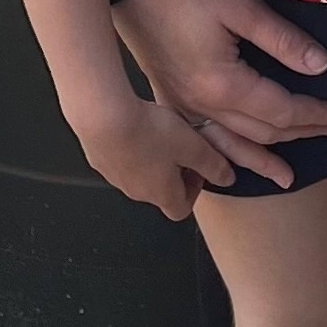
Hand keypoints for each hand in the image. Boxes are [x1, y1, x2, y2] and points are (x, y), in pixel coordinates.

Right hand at [71, 93, 236, 222]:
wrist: (103, 117)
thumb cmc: (147, 133)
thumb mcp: (193, 146)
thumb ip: (213, 164)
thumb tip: (227, 177)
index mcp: (161, 194)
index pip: (180, 209)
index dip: (193, 191)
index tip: (198, 169)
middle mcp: (136, 191)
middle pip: (160, 191)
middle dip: (175, 172)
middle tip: (181, 146)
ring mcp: (115, 177)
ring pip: (140, 174)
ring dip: (153, 158)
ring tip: (159, 132)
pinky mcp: (100, 159)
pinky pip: (121, 159)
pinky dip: (132, 148)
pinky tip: (137, 125)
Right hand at [112, 0, 326, 183]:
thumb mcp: (240, 6)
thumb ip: (282, 40)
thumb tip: (322, 66)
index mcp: (223, 85)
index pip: (281, 111)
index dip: (315, 114)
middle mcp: (201, 105)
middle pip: (260, 132)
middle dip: (300, 134)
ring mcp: (181, 104)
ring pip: (229, 144)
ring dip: (261, 159)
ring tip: (284, 178)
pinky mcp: (167, 95)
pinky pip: (201, 138)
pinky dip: (221, 155)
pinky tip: (227, 164)